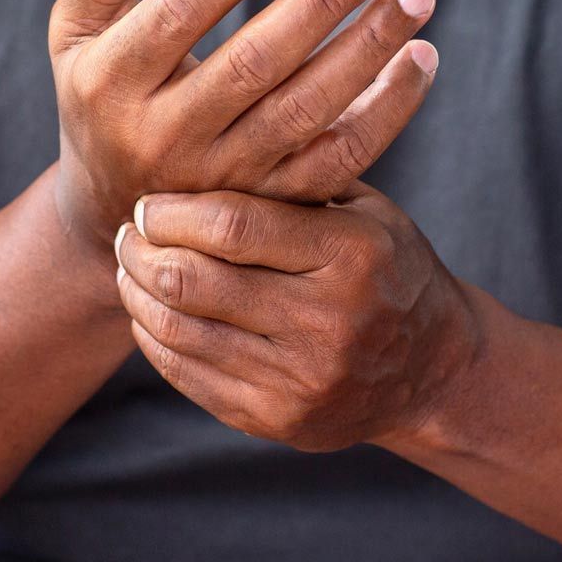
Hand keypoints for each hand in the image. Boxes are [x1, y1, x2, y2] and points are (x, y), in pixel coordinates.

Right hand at [49, 0, 438, 252]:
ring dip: (368, 49)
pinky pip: (340, 158)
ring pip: (307, 110)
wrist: (117, 224)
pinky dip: (387, 110)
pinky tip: (421, 57)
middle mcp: (168, 137)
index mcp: (113, 84)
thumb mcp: (78, 36)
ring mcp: (226, 180)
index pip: (179, 16)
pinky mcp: (274, 206)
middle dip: (323, 3)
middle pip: (256, 63)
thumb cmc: (103, 100)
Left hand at [110, 183, 482, 451]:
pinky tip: (150, 312)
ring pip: (181, 331)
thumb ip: (296, 182)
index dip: (172, 213)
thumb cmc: (384, 267)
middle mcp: (329, 321)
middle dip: (142, 253)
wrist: (433, 370)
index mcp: (352, 255)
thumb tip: (203, 141)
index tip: (148, 204)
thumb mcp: (365, 211)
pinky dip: (156, 339)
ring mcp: (302, 380)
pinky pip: (189, 376)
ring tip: (131, 269)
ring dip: (139, 295)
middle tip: (127, 234)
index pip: (233, 227)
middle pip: (194, 281)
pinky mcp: (278, 420)